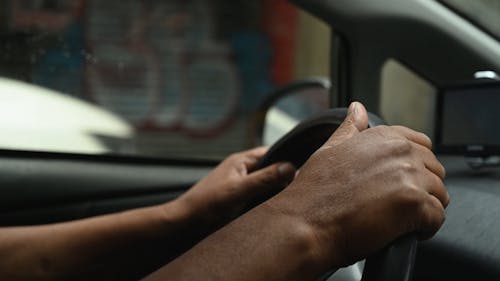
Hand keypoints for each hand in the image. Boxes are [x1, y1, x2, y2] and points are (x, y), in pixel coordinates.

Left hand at [177, 147, 295, 227]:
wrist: (184, 221)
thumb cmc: (206, 204)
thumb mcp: (239, 191)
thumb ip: (265, 179)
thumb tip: (291, 167)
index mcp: (241, 160)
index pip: (272, 152)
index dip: (288, 159)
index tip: (305, 171)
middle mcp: (241, 168)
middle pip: (271, 167)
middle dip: (285, 175)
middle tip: (301, 187)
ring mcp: (239, 182)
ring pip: (265, 181)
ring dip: (276, 188)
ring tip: (290, 197)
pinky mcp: (237, 196)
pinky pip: (258, 193)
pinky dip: (267, 198)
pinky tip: (274, 207)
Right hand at [266, 102, 448, 267]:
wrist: (305, 223)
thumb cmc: (313, 193)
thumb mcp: (329, 150)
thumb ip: (350, 129)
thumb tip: (357, 109)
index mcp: (382, 137)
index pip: (422, 145)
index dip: (414, 167)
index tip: (401, 182)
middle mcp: (400, 151)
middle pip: (434, 171)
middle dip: (422, 189)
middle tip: (396, 206)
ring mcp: (409, 176)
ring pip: (440, 195)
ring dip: (424, 209)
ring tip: (398, 220)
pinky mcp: (414, 204)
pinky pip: (437, 218)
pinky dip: (425, 228)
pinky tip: (402, 231)